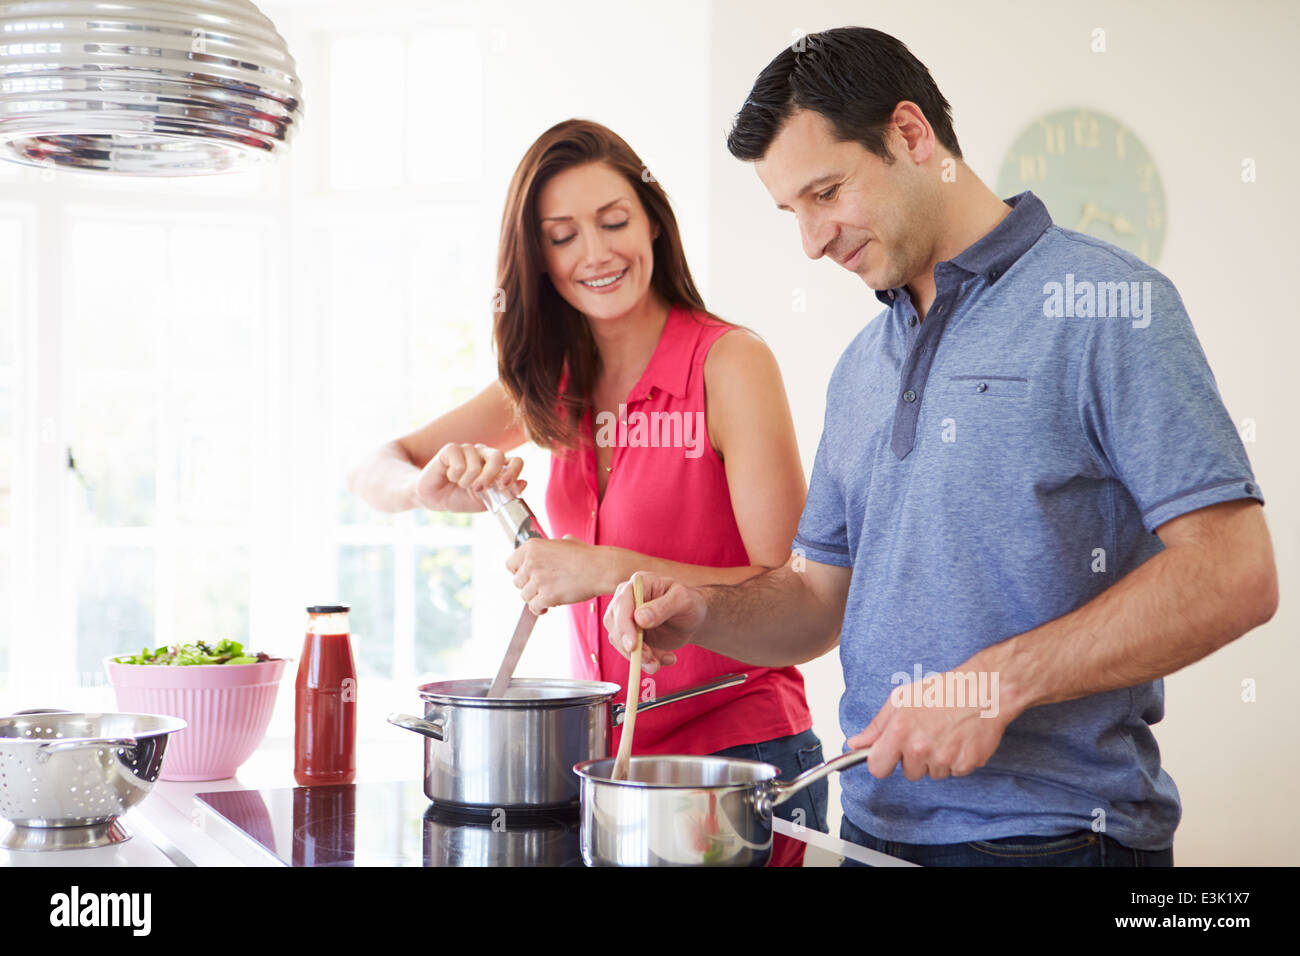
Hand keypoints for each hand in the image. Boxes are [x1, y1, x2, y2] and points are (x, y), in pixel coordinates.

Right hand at [410, 442, 524, 512]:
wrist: (433, 499)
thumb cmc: (459, 498)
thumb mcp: (483, 502)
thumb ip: (503, 494)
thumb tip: (524, 483)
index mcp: (496, 467)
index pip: (515, 461)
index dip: (513, 471)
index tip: (504, 486)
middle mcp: (485, 455)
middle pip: (498, 456)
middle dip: (490, 475)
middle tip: (478, 488)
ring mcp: (469, 449)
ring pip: (475, 462)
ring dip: (466, 480)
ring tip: (459, 484)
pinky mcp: (451, 448)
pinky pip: (458, 460)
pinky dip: (454, 474)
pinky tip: (449, 476)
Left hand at [506, 536, 604, 613]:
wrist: (600, 569)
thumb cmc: (587, 556)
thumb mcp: (567, 542)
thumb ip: (554, 545)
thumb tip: (559, 543)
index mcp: (532, 547)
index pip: (510, 564)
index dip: (518, 572)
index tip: (527, 577)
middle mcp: (531, 562)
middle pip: (517, 582)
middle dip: (528, 586)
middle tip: (542, 587)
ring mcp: (537, 580)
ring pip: (525, 596)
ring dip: (536, 598)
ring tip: (548, 597)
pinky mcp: (546, 596)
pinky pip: (534, 607)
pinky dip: (539, 609)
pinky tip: (547, 607)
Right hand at [603, 572, 706, 673]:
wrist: (692, 618)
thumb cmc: (689, 603)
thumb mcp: (682, 600)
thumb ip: (663, 607)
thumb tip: (639, 618)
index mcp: (638, 584)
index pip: (622, 604)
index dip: (624, 626)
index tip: (633, 645)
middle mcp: (627, 600)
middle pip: (615, 624)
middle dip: (630, 646)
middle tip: (650, 660)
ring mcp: (625, 618)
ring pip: (620, 642)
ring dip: (639, 657)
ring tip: (663, 660)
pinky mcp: (629, 635)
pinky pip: (630, 652)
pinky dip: (645, 661)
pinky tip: (666, 658)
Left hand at [847, 669, 1012, 780]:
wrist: (985, 690)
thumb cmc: (944, 691)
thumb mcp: (902, 699)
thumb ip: (877, 725)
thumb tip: (855, 744)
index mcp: (901, 731)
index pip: (877, 767)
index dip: (882, 761)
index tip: (888, 754)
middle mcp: (921, 748)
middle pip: (908, 773)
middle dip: (913, 759)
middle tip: (925, 734)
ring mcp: (944, 759)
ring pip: (932, 773)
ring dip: (935, 760)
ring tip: (944, 734)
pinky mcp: (965, 765)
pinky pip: (953, 772)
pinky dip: (955, 760)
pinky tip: (959, 739)